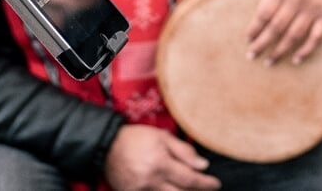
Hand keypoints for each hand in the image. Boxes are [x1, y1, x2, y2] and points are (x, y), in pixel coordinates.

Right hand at [103, 124, 218, 190]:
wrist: (106, 146)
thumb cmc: (136, 138)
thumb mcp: (162, 137)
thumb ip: (183, 151)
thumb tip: (202, 164)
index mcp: (161, 164)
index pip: (190, 179)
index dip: (205, 184)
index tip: (215, 184)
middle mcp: (151, 181)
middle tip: (207, 188)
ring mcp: (140, 190)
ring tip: (190, 189)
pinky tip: (170, 189)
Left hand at [226, 0, 321, 64]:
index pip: (264, 13)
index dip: (255, 28)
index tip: (248, 38)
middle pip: (276, 27)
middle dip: (262, 44)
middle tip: (251, 56)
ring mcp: (312, 7)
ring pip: (294, 35)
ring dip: (280, 51)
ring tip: (269, 62)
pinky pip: (316, 36)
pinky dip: (306, 50)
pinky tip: (297, 59)